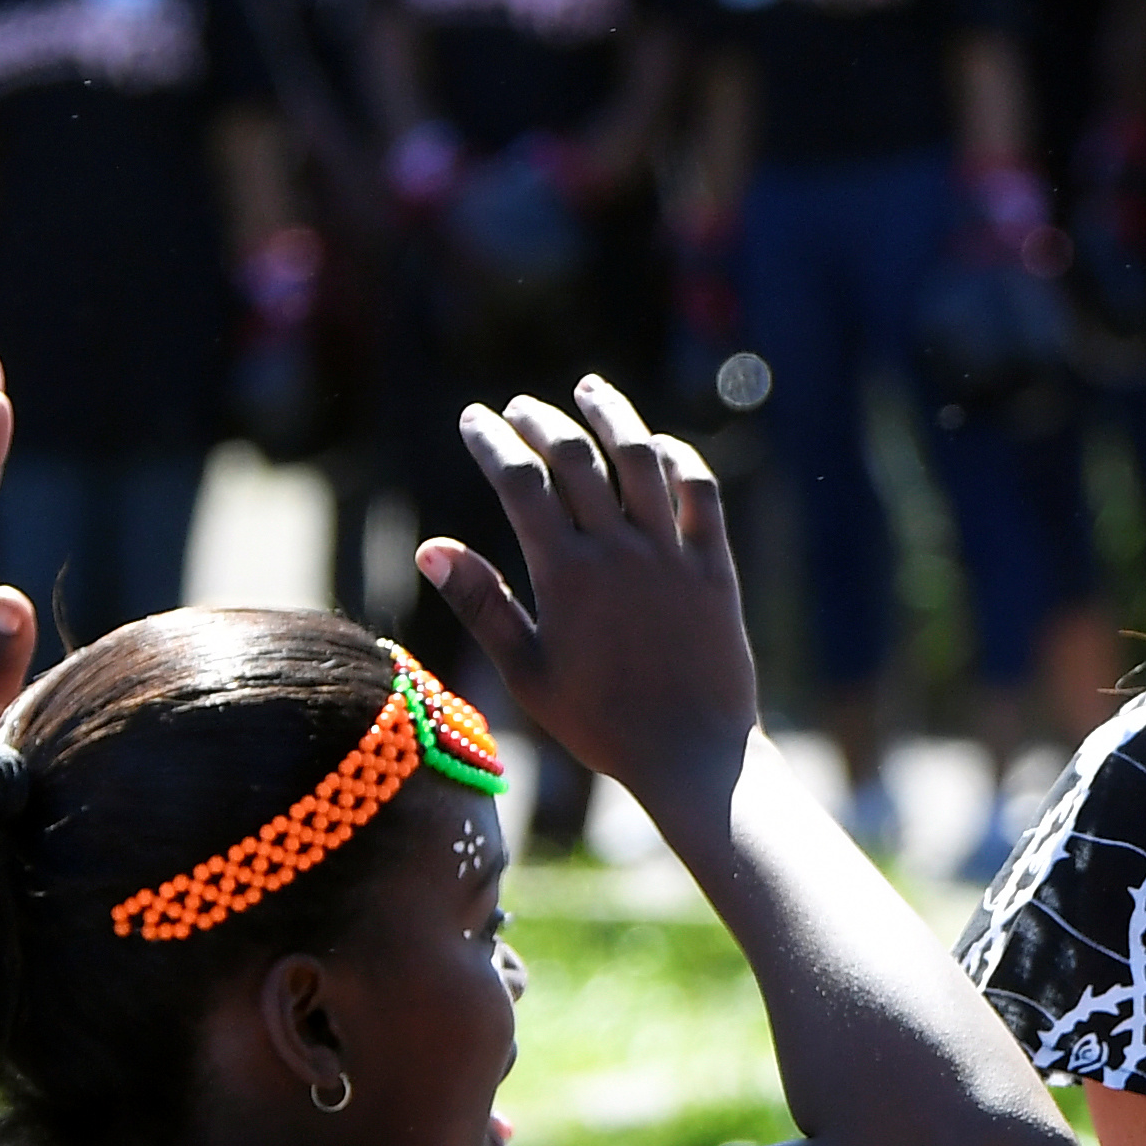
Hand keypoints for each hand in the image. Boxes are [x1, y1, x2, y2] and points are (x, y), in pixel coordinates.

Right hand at [415, 375, 759, 807]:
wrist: (691, 755)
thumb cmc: (599, 723)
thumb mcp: (527, 671)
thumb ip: (481, 602)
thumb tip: (429, 546)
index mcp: (565, 574)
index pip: (519, 481)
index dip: (492, 441)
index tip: (473, 419)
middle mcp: (620, 552)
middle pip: (575, 457)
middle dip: (540, 421)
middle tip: (519, 409)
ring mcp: (673, 555)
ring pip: (642, 458)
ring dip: (612, 416)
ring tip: (589, 390)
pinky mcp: (716, 566)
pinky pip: (702, 492)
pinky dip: (680, 459)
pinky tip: (658, 446)